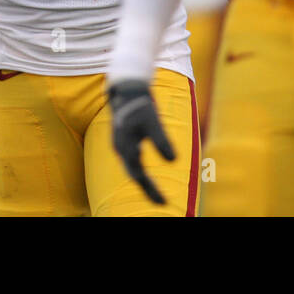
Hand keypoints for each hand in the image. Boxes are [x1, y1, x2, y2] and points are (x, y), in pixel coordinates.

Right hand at [108, 80, 173, 204]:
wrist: (127, 90)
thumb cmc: (140, 104)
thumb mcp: (153, 120)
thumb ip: (161, 140)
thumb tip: (173, 161)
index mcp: (125, 146)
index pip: (139, 175)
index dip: (150, 190)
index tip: (164, 202)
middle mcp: (120, 149)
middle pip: (134, 175)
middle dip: (147, 190)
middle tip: (163, 203)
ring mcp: (121, 145)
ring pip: (132, 169)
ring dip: (143, 183)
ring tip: (156, 195)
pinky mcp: (125, 141)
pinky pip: (132, 162)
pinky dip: (140, 171)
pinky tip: (146, 177)